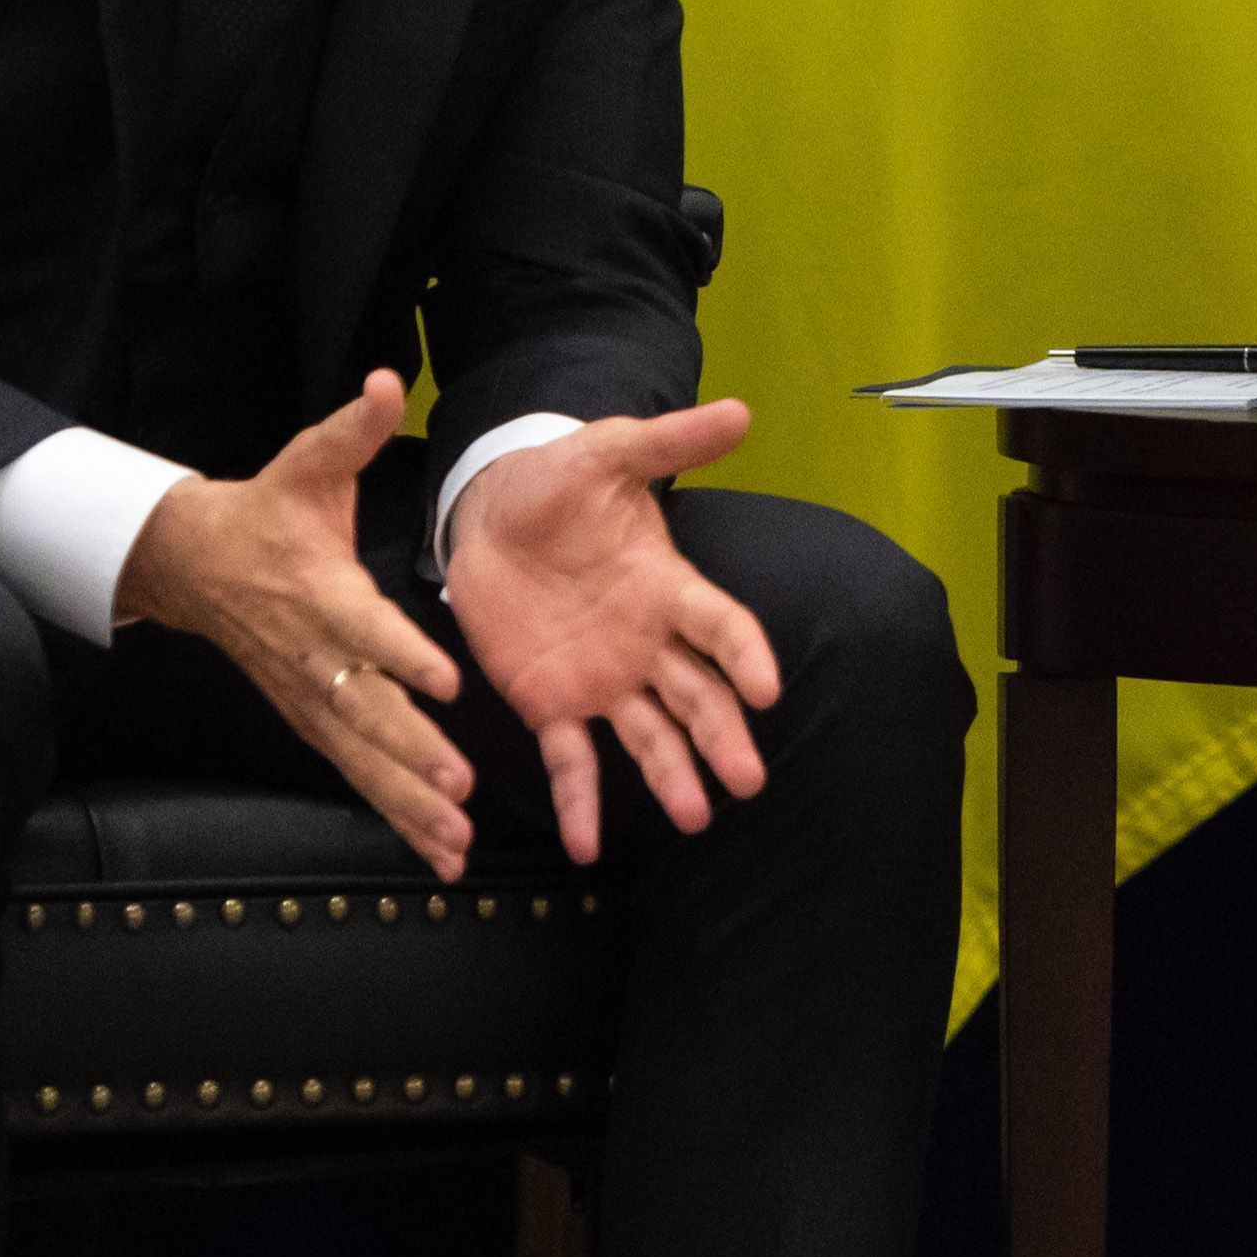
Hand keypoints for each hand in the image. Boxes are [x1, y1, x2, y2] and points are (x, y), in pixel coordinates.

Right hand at [119, 372, 472, 877]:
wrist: (188, 560)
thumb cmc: (266, 510)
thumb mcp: (306, 462)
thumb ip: (351, 430)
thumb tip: (383, 383)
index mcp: (321, 592)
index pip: (364, 628)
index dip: (400, 655)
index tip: (442, 681)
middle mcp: (314, 655)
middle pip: (366, 710)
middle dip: (412, 752)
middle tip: (459, 786)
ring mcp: (308, 694)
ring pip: (361, 757)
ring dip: (407, 801)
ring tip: (454, 843)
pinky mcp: (309, 717)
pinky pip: (354, 771)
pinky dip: (394, 811)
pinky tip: (437, 849)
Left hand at [445, 400, 777, 865]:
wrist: (489, 512)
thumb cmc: (557, 481)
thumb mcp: (606, 454)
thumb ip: (667, 441)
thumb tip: (740, 410)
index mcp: (666, 585)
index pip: (720, 624)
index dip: (745, 655)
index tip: (767, 689)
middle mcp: (646, 642)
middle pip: (697, 696)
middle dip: (723, 738)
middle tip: (748, 781)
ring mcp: (602, 678)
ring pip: (649, 735)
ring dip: (673, 776)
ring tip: (695, 818)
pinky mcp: (552, 702)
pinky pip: (573, 758)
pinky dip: (582, 802)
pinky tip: (588, 845)